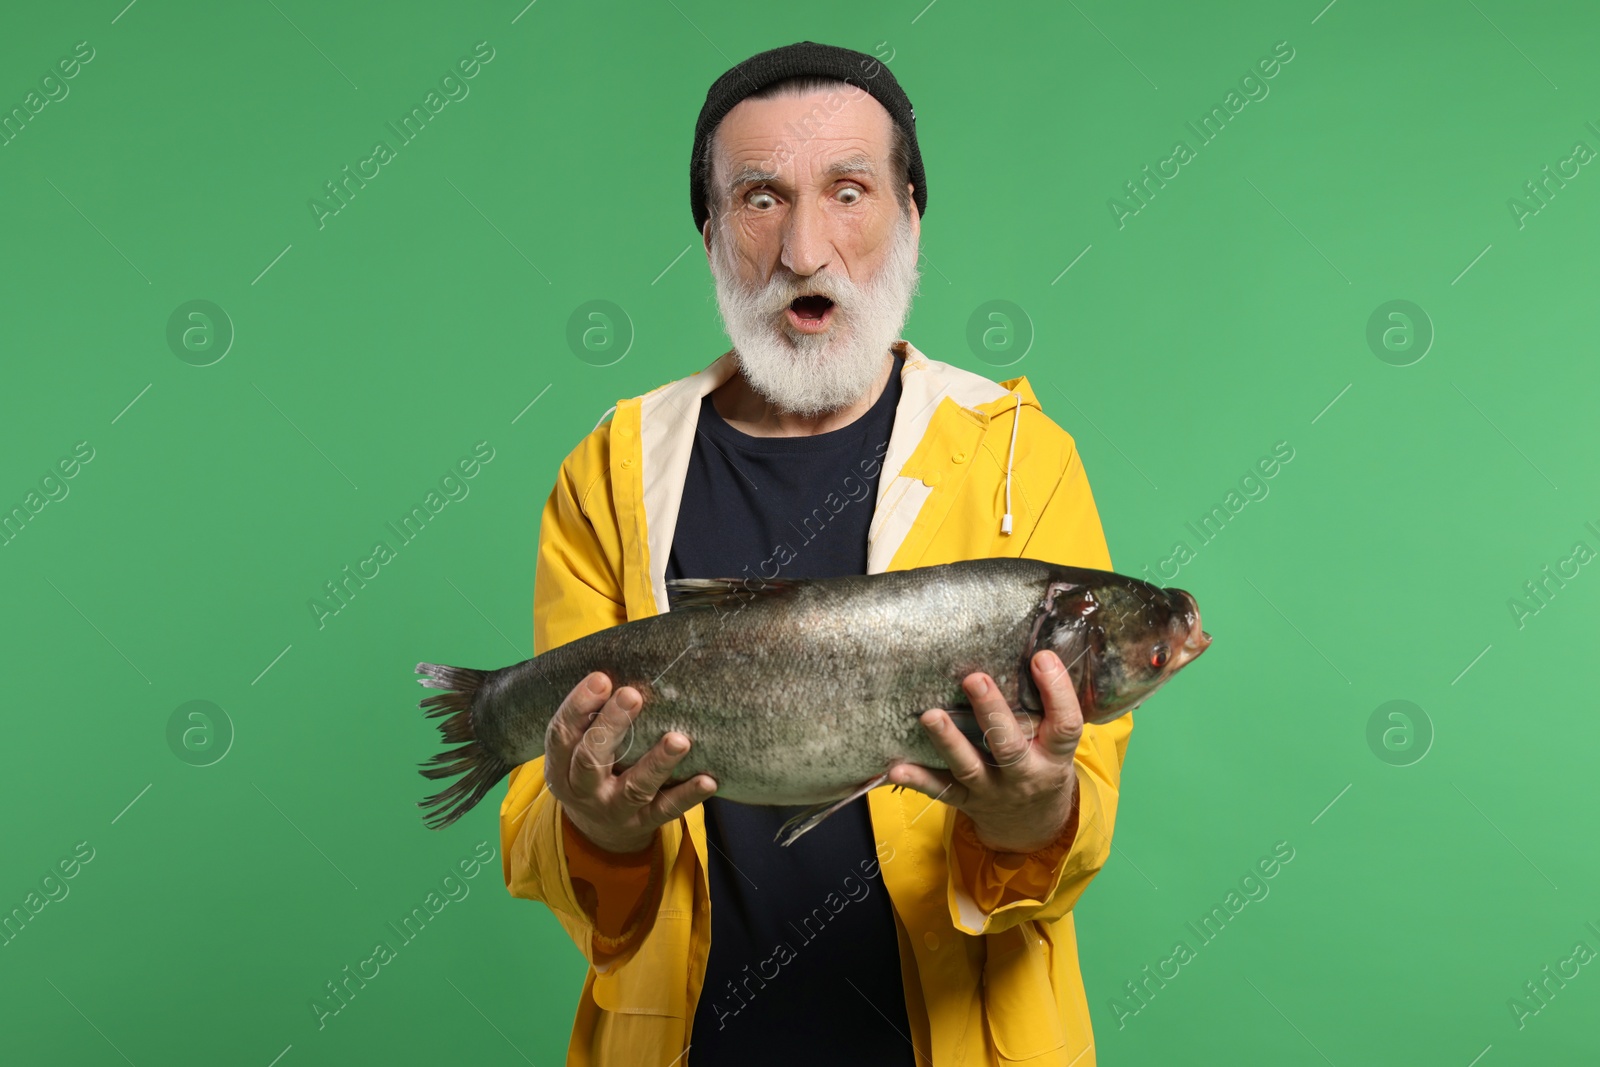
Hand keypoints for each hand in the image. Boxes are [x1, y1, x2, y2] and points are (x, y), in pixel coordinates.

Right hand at [543, 671, 716, 854]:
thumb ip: (593, 716)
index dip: (578, 706)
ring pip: (634, 787)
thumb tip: (625, 662)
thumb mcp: (577, 747)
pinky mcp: (643, 823)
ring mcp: (614, 809)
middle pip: (591, 759)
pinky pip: (666, 810)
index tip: (601, 678)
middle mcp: (583, 789)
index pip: (561, 734)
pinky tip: (708, 780)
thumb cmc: (592, 767)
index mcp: (561, 766)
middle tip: (633, 695)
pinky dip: (687, 796)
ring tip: (679, 740)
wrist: (597, 829)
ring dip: (657, 763)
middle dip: (611, 725)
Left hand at [888, 650, 1081, 853]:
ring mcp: (994, 790)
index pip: (1065, 724)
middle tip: (974, 679)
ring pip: (970, 767)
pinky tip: (896, 767)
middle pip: (1009, 746)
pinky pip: (941, 791)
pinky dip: (918, 780)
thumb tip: (1029, 646)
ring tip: (930, 715)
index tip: (1041, 658)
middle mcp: (1026, 774)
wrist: (1034, 824)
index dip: (1057, 691)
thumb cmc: (1042, 762)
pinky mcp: (967, 801)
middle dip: (991, 712)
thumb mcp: (1055, 741)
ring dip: (948, 741)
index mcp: (1054, 755)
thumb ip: (1045, 707)